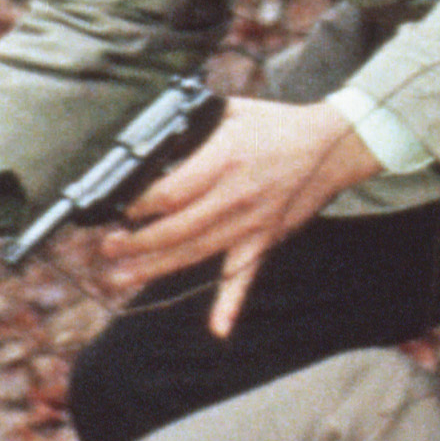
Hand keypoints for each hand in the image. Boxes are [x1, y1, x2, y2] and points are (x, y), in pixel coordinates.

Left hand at [100, 96, 383, 336]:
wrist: (332, 146)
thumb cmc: (279, 126)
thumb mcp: (232, 111)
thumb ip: (193, 124)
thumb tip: (156, 133)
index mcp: (223, 161)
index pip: (172, 192)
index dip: (140, 206)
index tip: (118, 211)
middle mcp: (234, 197)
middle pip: (176, 229)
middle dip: (136, 243)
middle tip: (107, 250)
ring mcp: (250, 224)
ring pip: (196, 253)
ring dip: (156, 268)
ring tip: (120, 278)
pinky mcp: (265, 240)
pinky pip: (246, 276)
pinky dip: (232, 304)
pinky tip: (218, 329)